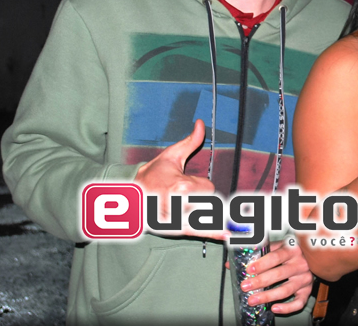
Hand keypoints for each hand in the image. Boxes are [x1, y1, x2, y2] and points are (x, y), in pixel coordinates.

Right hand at [134, 119, 227, 240]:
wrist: (130, 198)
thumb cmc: (150, 176)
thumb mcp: (170, 156)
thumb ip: (189, 142)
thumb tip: (200, 123)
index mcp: (182, 186)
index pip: (209, 188)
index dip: (201, 186)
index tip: (186, 184)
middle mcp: (182, 204)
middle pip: (209, 202)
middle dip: (202, 199)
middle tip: (183, 196)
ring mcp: (180, 219)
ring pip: (205, 215)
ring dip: (203, 213)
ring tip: (193, 210)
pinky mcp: (176, 230)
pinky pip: (199, 231)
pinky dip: (214, 233)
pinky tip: (227, 234)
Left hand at [240, 239, 313, 313]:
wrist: (313, 254)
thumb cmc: (289, 250)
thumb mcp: (276, 246)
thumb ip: (256, 253)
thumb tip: (230, 264)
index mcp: (291, 249)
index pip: (276, 256)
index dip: (262, 263)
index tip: (249, 270)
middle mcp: (300, 264)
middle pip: (279, 274)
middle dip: (260, 282)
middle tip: (245, 287)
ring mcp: (304, 278)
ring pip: (286, 290)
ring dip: (268, 296)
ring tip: (253, 300)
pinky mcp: (307, 290)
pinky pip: (299, 302)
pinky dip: (287, 307)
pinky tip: (274, 308)